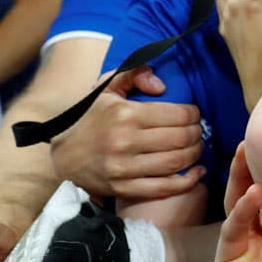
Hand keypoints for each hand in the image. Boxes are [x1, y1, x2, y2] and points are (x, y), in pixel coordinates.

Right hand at [49, 66, 204, 199]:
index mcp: (125, 115)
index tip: (194, 114)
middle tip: (198, 131)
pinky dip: (188, 181)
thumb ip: (133, 73)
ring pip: (177, 162)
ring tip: (197, 147)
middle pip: (181, 139)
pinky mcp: (124, 188)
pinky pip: (165, 188)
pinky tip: (197, 172)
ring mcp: (124, 168)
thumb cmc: (90, 118)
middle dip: (197, 134)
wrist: (63, 155)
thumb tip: (161, 85)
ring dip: (195, 154)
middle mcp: (124, 142)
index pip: (177, 115)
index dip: (194, 114)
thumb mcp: (106, 88)